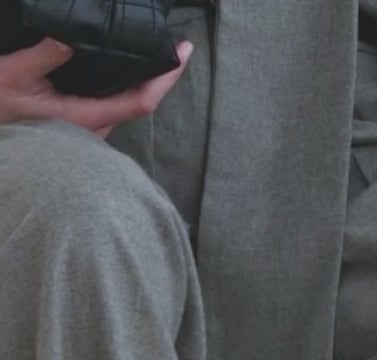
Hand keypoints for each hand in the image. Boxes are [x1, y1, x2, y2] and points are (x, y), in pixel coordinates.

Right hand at [0, 36, 192, 134]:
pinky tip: (130, 66)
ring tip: (160, 52)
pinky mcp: (82, 123)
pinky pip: (114, 103)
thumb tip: (72, 37)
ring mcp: (89, 127)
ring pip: (128, 104)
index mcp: (85, 118)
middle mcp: (94, 127)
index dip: (165, 79)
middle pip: (141, 102)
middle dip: (162, 76)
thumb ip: (45, 56)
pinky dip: (128, 83)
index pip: (140, 102)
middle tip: (178, 47)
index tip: (182, 54)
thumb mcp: (15, 74)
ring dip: (147, 80)